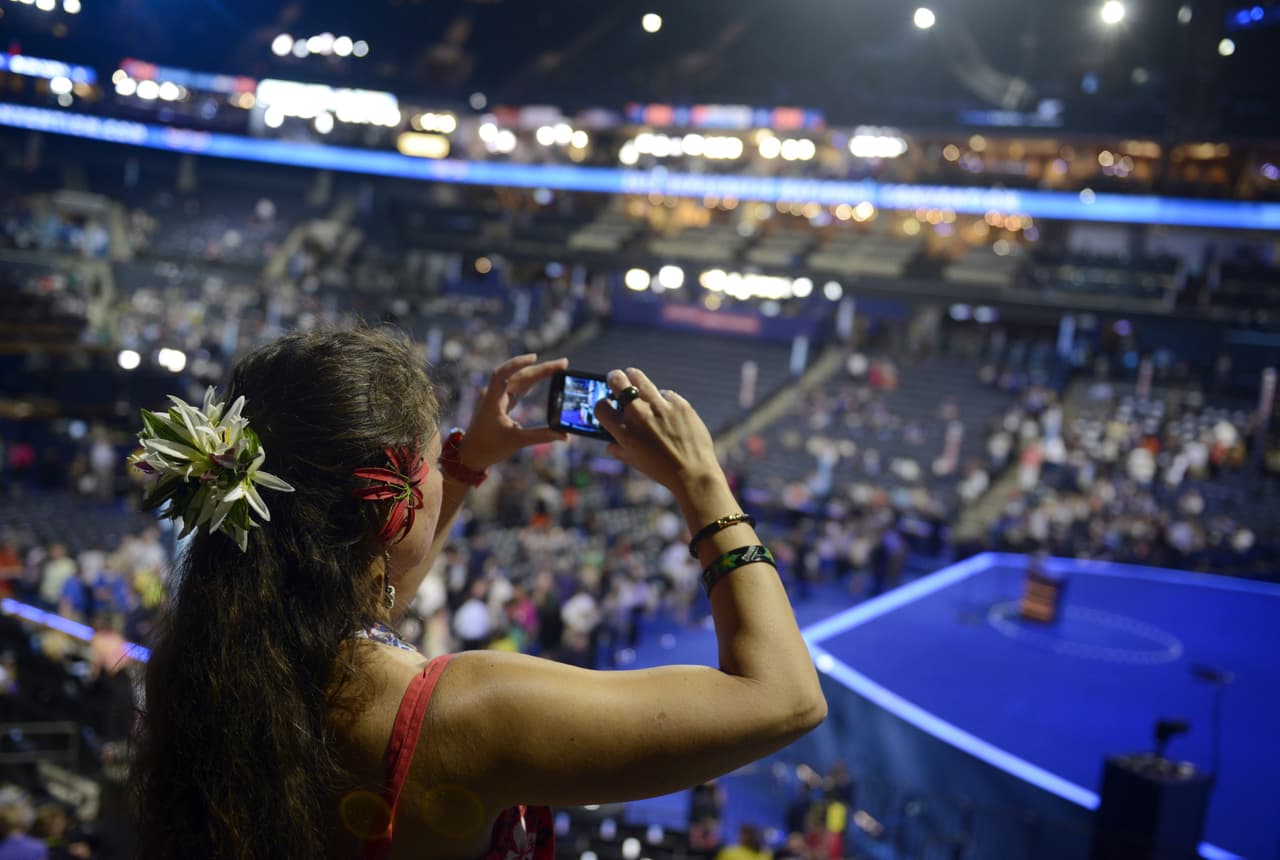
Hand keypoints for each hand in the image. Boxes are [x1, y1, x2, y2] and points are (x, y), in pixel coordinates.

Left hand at [459, 355, 568, 470]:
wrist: (471, 455)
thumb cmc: (489, 448)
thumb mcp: (517, 442)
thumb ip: (541, 436)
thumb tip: (564, 435)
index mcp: (492, 401)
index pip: (502, 374)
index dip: (517, 363)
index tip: (535, 357)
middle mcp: (494, 395)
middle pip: (518, 375)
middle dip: (541, 368)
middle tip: (563, 364)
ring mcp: (497, 397)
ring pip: (518, 379)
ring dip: (537, 373)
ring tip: (557, 368)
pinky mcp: (501, 402)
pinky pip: (516, 387)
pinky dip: (530, 382)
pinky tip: (541, 378)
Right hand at [593, 368, 725, 502]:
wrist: (694, 473)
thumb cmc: (662, 470)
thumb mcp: (635, 462)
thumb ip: (619, 450)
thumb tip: (610, 444)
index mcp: (624, 432)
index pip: (601, 406)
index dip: (602, 404)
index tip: (607, 404)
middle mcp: (639, 415)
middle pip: (618, 382)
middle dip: (614, 378)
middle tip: (615, 379)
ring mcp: (660, 407)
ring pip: (639, 378)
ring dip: (633, 376)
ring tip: (632, 376)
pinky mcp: (679, 403)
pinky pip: (664, 393)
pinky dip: (661, 398)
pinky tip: (663, 406)